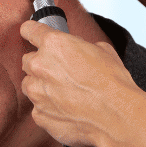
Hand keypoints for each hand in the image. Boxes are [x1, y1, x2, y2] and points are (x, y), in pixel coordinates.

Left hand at [20, 20, 145, 146]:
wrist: (117, 116)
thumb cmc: (112, 83)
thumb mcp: (102, 50)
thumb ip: (80, 47)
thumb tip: (78, 50)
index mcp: (54, 44)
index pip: (30, 30)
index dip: (33, 31)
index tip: (32, 34)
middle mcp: (40, 66)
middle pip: (28, 60)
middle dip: (42, 64)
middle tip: (62, 71)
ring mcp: (37, 93)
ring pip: (30, 85)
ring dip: (43, 86)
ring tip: (65, 92)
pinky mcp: (40, 115)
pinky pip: (38, 108)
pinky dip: (49, 107)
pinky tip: (68, 109)